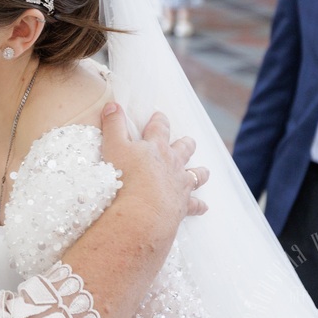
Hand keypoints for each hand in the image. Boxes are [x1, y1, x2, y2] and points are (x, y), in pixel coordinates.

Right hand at [99, 104, 208, 222]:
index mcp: (156, 147)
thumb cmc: (125, 178)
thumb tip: (113, 104)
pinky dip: (199, 206)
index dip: (159, 120)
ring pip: (195, 174)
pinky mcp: (183, 205)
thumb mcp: (113, 147)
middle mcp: (172, 163)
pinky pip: (195, 205)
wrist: (142, 213)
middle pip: (184, 148)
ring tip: (204, 171)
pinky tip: (204, 207)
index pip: (160, 128)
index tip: (160, 116)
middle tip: (188, 140)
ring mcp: (180, 184)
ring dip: (199, 172)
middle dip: (185, 144)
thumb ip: (113, 125)